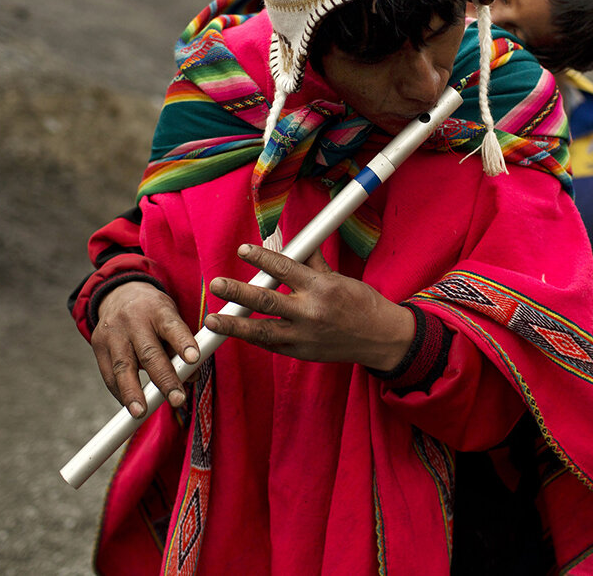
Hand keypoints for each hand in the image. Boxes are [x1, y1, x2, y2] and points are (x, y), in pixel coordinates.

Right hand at [91, 281, 199, 417]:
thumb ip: (181, 346)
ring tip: (141, 412)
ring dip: (133, 393)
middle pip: (148, 352)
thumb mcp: (171, 318)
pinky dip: (120, 393)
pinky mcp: (98, 345)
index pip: (172, 326)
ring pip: (124, 366)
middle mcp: (134, 320)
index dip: (182, 342)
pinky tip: (131, 406)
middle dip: (164, 379)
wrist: (119, 294)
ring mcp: (113, 333)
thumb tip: (191, 377)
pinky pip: (109, 374)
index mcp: (158, 309)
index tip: (193, 359)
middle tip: (178, 399)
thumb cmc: (154, 313)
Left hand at [204, 244, 414, 370]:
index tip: (243, 250)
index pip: (285, 269)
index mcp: (321, 287)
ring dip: (234, 325)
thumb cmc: (361, 303)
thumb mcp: (338, 278)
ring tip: (212, 320)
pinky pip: (270, 344)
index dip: (262, 257)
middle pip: (268, 301)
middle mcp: (311, 312)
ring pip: (262, 330)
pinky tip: (233, 331)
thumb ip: (312, 262)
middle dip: (239, 292)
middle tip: (217, 284)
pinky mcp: (301, 353)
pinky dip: (252, 337)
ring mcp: (304, 337)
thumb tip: (293, 241)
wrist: (380, 338)